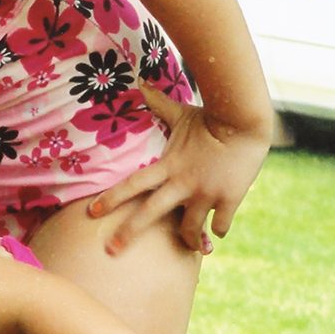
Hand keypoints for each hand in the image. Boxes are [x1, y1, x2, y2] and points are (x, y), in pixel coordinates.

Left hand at [88, 83, 268, 254]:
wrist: (244, 122)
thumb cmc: (209, 117)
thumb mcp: (179, 112)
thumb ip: (157, 103)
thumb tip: (139, 82)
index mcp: (166, 166)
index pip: (131, 185)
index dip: (110, 198)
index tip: (90, 212)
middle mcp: (182, 184)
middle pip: (149, 214)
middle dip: (128, 233)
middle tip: (111, 251)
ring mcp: (205, 194)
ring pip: (189, 229)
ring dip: (188, 240)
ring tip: (189, 248)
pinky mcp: (229, 199)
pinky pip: (220, 225)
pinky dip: (217, 231)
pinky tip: (216, 235)